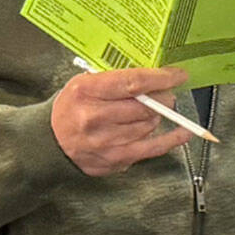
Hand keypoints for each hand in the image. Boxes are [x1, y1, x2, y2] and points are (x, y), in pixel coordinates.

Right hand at [51, 67, 192, 175]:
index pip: (133, 83)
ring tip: (151, 112)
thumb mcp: (86, 84)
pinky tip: (184, 132)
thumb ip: (117, 79)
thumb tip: (157, 75)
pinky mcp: (114, 159)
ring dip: (157, 116)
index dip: (161, 78)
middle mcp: (93, 117)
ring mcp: (104, 141)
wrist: (50, 142)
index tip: (179, 75)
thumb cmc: (74, 107)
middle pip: (145, 106)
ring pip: (149, 124)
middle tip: (167, 95)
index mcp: (86, 91)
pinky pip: (152, 148)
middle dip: (163, 98)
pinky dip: (172, 139)